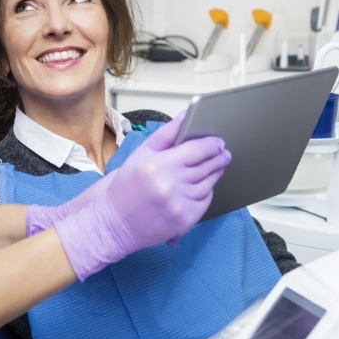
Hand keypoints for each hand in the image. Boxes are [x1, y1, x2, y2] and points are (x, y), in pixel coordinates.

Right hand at [53, 112, 230, 280]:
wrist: (115, 223)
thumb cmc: (126, 187)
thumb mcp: (140, 154)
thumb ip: (165, 135)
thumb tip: (184, 116)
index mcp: (157, 165)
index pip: (197, 149)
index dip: (211, 143)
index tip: (217, 140)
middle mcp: (170, 185)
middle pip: (207, 165)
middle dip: (218, 156)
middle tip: (222, 152)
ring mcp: (179, 204)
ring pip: (209, 182)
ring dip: (215, 172)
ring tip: (215, 166)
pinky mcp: (185, 221)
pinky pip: (205, 200)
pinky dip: (207, 191)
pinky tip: (202, 185)